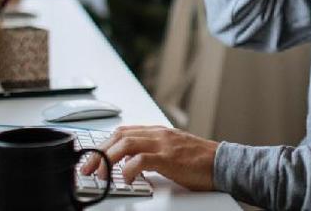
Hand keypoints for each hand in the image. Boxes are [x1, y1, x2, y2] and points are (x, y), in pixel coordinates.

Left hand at [80, 125, 218, 190]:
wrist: (223, 163)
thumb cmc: (200, 160)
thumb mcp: (172, 150)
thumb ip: (152, 151)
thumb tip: (129, 163)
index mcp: (157, 132)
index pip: (122, 131)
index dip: (103, 144)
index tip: (92, 159)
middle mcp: (158, 134)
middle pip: (119, 136)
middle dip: (99, 152)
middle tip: (87, 169)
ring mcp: (163, 144)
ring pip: (125, 144)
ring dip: (107, 159)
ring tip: (100, 174)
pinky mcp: (169, 158)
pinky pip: (141, 159)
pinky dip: (127, 169)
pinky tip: (124, 179)